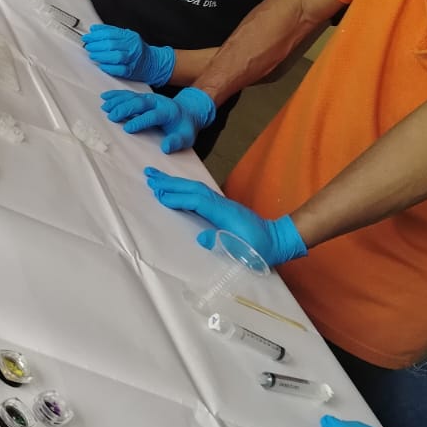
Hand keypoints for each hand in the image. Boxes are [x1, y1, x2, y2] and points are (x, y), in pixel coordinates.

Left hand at [83, 24, 173, 85]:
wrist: (153, 63)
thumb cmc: (137, 50)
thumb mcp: (126, 36)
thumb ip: (110, 32)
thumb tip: (94, 29)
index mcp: (130, 37)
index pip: (110, 34)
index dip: (96, 35)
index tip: (87, 37)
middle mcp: (132, 47)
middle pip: (112, 44)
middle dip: (96, 45)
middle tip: (88, 46)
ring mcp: (132, 59)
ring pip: (116, 56)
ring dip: (101, 56)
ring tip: (93, 55)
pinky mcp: (132, 71)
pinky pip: (120, 70)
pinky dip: (109, 68)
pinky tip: (102, 66)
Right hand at [100, 85, 216, 152]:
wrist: (187, 112)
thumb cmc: (184, 127)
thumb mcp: (186, 137)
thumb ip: (176, 142)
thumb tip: (165, 148)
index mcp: (168, 112)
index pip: (153, 116)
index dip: (141, 121)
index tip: (128, 129)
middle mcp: (158, 102)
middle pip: (140, 103)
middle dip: (125, 109)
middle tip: (112, 116)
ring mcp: (150, 98)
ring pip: (132, 97)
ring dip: (118, 101)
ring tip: (105, 107)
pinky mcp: (143, 97)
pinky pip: (128, 94)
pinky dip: (116, 95)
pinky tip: (106, 97)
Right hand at [141, 168, 307, 261]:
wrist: (278, 240)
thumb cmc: (260, 249)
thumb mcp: (244, 252)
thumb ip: (224, 244)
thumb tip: (202, 238)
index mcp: (226, 213)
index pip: (198, 201)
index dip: (179, 197)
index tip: (159, 194)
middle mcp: (222, 204)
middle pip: (193, 189)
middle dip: (170, 182)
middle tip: (149, 175)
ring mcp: (222, 203)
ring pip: (195, 188)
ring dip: (175, 182)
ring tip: (155, 177)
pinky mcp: (221, 207)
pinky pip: (198, 193)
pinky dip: (183, 188)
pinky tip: (175, 188)